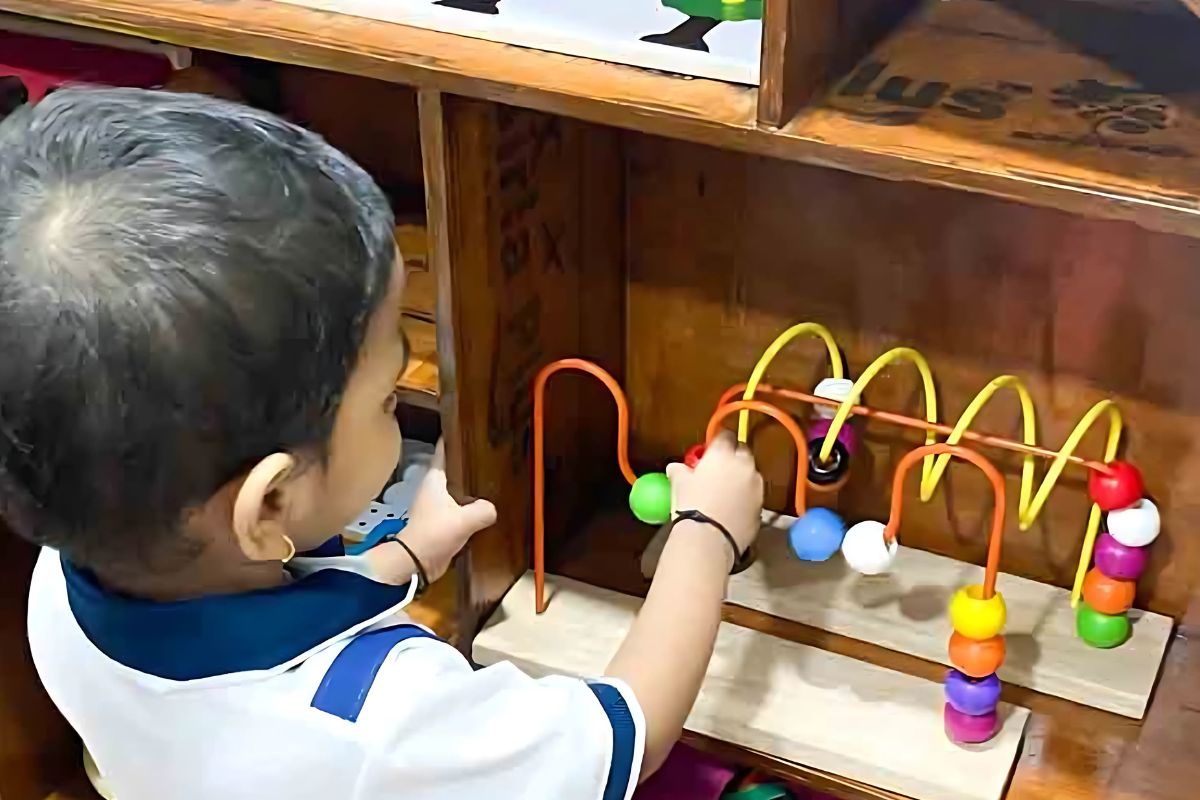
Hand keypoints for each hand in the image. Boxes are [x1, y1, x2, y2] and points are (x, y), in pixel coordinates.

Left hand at [367, 440, 496, 583]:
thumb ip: (483, 510)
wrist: (415, 562)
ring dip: (471, 488)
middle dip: (469, 464)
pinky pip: (460, 509)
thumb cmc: (434, 533)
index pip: (443, 450)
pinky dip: (470, 508)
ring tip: (494, 481)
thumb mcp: (464, 520)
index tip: (469, 427)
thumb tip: (491, 509)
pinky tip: (486, 510)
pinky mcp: (441, 523)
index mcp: (435, 479)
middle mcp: (434, 488)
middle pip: (454, 469)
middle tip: (492, 455)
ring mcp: (437, 506)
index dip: (454, 438)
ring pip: (458, 490)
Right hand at [665, 431, 762, 554]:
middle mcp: (744, 465)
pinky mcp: (761, 506)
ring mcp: (756, 486)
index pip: (725, 434)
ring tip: (726, 491)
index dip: (717, 442)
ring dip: (742, 477)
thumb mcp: (679, 484)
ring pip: (751, 473)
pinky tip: (733, 508)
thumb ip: (680, 471)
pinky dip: (746, 496)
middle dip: (733, 456)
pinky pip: (753, 494)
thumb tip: (675, 467)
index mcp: (723, 453)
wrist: (710, 538)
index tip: (710, 450)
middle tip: (719, 468)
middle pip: (743, 451)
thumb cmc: (691, 504)